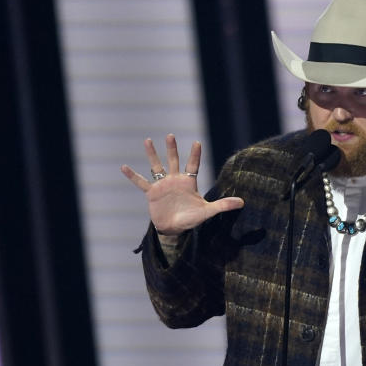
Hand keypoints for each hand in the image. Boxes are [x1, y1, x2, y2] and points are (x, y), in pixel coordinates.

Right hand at [120, 134, 243, 235]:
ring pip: (156, 166)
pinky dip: (132, 176)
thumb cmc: (191, 219)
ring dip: (152, 154)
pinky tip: (123, 166)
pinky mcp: (151, 193)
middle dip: (172, 149)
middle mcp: (175, 180)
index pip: (193, 165)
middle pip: (174, 161)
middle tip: (170, 135)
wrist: (174, 229)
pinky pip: (140, 182)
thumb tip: (242, 202)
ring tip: (147, 140)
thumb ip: (223, 205)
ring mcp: (162, 185)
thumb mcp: (207, 212)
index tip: (197, 142)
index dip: (195, 155)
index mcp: (189, 183)